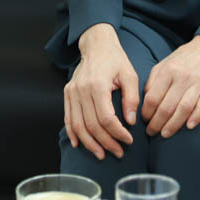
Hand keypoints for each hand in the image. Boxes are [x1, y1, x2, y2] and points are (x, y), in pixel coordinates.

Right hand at [63, 23, 138, 159]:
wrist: (96, 45)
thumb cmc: (115, 60)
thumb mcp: (130, 75)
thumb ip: (132, 98)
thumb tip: (131, 122)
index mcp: (98, 85)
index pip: (106, 118)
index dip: (118, 133)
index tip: (129, 141)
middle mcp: (81, 90)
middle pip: (92, 125)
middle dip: (106, 142)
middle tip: (119, 152)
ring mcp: (72, 92)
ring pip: (78, 125)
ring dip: (89, 143)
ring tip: (101, 154)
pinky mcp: (67, 93)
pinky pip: (68, 118)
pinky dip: (72, 133)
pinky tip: (78, 144)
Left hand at [141, 35, 199, 137]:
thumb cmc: (182, 59)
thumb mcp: (164, 64)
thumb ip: (153, 81)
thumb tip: (144, 100)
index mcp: (167, 70)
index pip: (153, 96)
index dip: (147, 112)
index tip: (144, 120)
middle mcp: (182, 77)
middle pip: (167, 106)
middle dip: (157, 123)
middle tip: (152, 132)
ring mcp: (198, 82)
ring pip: (184, 108)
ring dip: (173, 124)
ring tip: (165, 134)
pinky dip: (196, 117)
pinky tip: (189, 126)